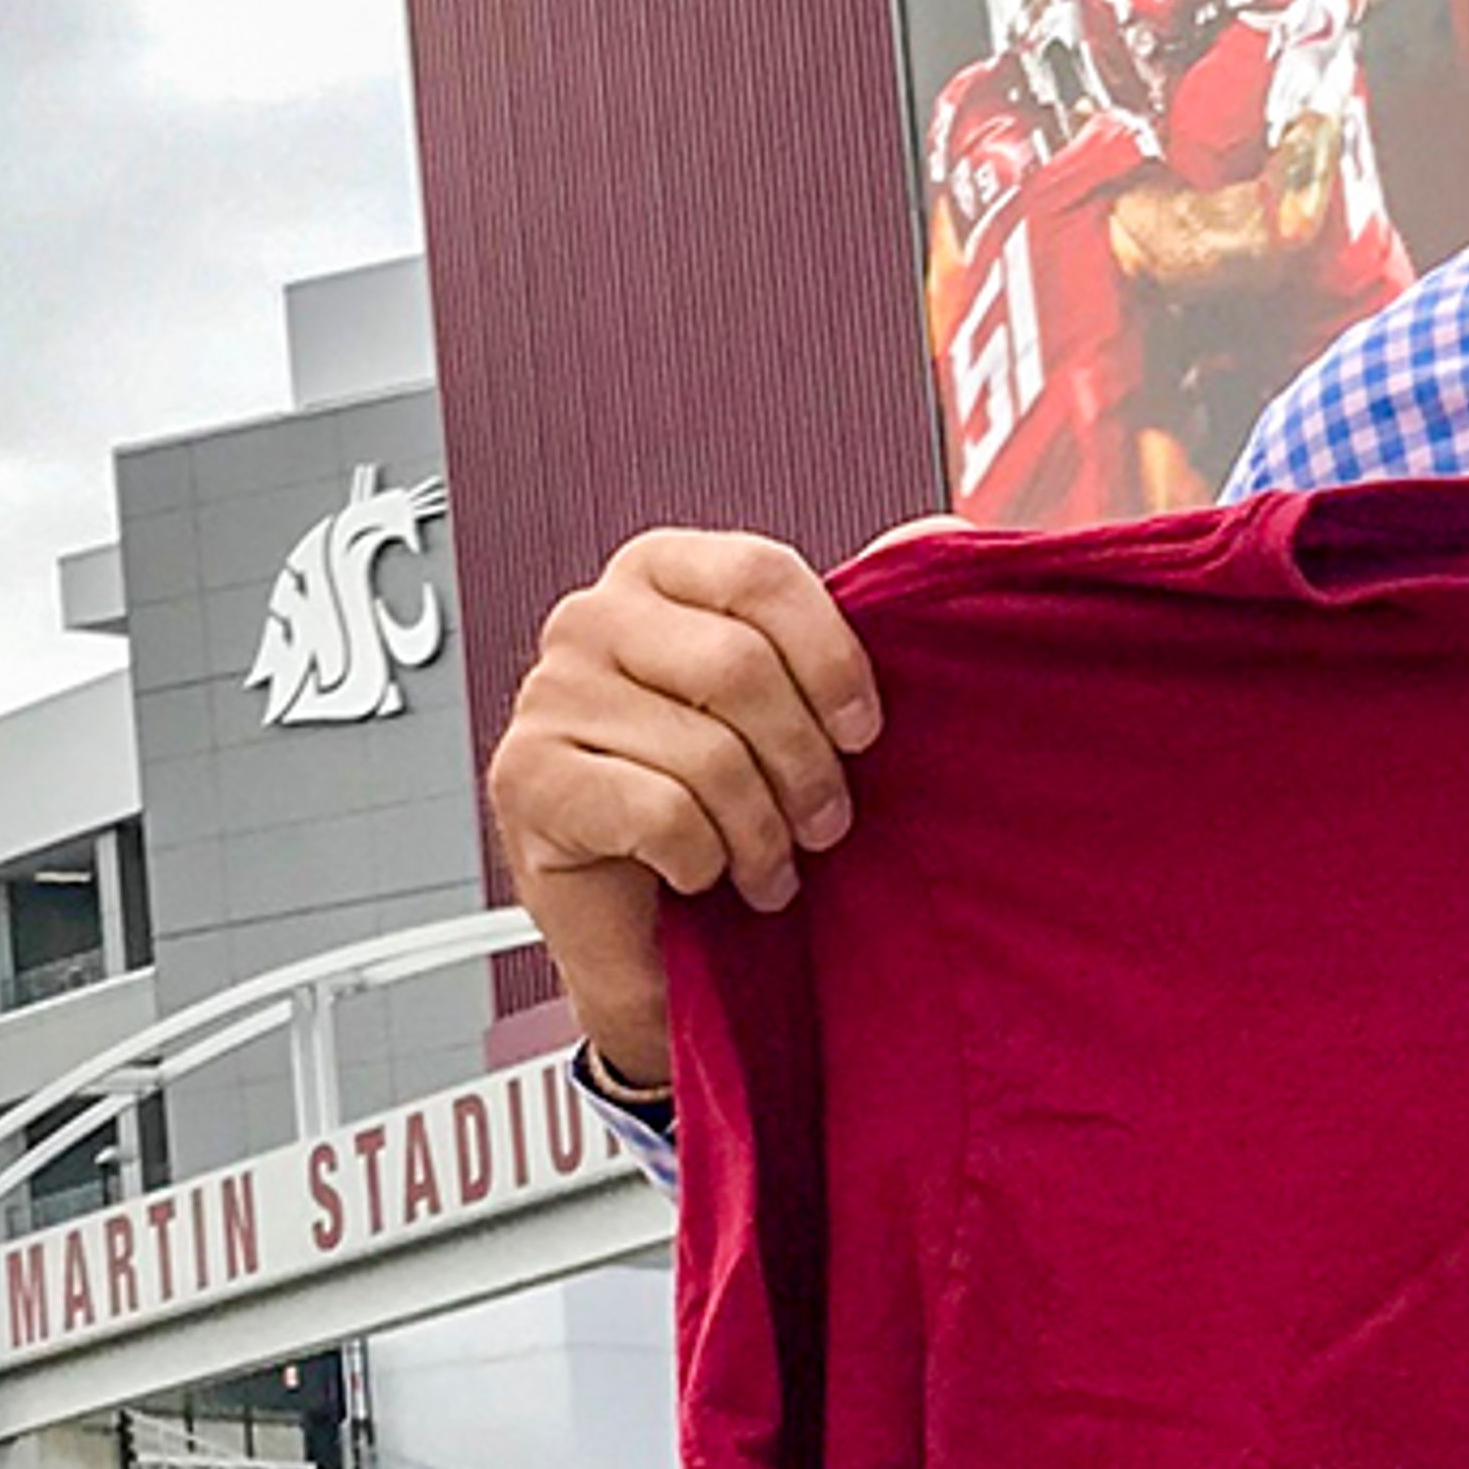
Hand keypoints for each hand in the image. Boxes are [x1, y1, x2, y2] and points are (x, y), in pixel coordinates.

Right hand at [485, 531, 880, 1091]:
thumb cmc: (730, 806)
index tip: (863, 732)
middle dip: (805, 766)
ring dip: (761, 834)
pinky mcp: (527, 779)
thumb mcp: (801, 701)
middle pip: (739, 666)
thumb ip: (853, 615)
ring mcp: (547, 696)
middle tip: (822, 825)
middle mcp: (589, 619)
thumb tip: (941, 536)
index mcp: (657, 573)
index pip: (759, 573)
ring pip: (707, 754)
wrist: (658, 932)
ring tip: (767, 867)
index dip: (831, 660)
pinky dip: (704, 862)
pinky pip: (663, 814)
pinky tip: (698, 874)